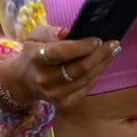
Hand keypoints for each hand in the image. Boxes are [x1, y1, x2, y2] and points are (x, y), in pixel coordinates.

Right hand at [0, 25, 120, 110]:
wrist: (23, 82)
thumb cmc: (33, 54)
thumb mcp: (35, 36)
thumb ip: (51, 32)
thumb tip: (70, 32)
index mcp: (37, 59)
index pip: (62, 52)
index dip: (82, 46)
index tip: (98, 39)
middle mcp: (46, 79)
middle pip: (79, 68)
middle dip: (100, 55)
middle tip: (113, 44)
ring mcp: (56, 94)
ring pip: (86, 78)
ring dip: (102, 64)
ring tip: (112, 52)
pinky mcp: (64, 104)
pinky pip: (86, 88)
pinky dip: (96, 75)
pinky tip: (101, 65)